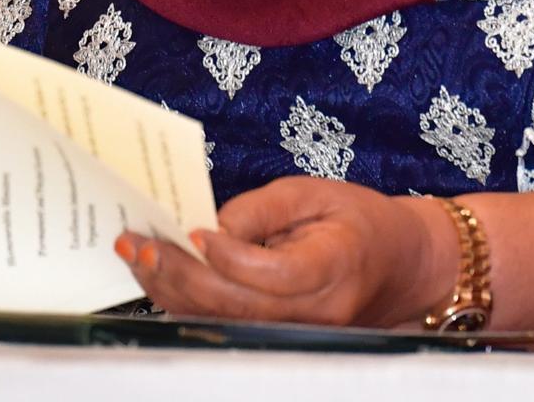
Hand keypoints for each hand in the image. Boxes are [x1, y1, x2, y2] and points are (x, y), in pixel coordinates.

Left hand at [116, 177, 452, 327]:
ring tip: (135, 252)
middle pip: (237, 305)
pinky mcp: (278, 340)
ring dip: (171, 290)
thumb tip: (209, 227)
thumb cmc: (358, 220)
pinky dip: (186, 300)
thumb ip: (263, 209)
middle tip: (140, 242)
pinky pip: (224, 325)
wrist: (398, 266)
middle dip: (181, 274)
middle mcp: (316, 313)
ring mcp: (297, 335)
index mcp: (336, 266)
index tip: (194, 228)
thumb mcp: (316, 192)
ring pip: (222, 321)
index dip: (229, 256)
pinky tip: (159, 272)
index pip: (275, 274)